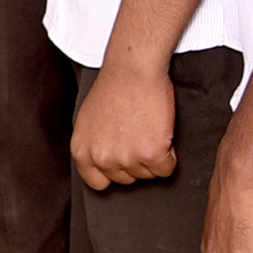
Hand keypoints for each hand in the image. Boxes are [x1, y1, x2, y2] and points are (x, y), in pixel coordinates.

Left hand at [71, 59, 178, 190]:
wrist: (133, 69)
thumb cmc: (113, 88)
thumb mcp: (88, 121)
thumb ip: (93, 146)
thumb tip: (102, 163)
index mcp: (82, 151)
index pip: (97, 183)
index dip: (113, 172)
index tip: (122, 163)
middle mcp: (101, 158)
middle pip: (126, 179)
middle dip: (135, 162)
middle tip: (138, 136)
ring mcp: (126, 158)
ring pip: (148, 174)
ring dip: (153, 156)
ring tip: (148, 129)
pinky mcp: (151, 153)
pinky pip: (166, 169)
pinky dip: (170, 155)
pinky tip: (162, 134)